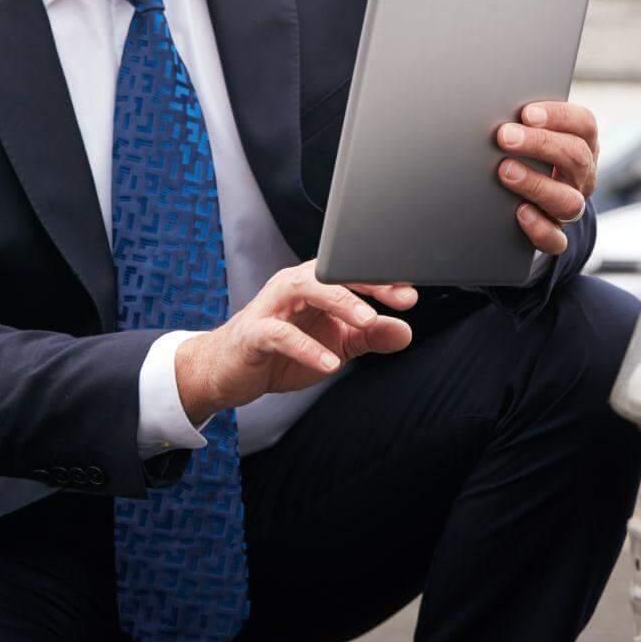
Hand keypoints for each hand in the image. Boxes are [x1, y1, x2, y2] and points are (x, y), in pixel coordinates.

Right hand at [174, 263, 417, 424]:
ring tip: (367, 321)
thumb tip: (405, 332)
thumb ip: (369, 336)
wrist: (229, 370)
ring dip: (341, 302)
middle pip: (333, 271)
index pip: (353, 271)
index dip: (384, 279)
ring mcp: (272, 306)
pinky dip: (307, 348)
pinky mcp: (253, 332)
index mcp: (317, 283)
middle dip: (369, 283)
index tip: (411, 294)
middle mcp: (294, 285)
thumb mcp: (336, 344)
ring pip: (306, 289)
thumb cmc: (282, 350)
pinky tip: (331, 363)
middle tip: (401, 300)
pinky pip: (281, 334)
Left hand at [495, 100, 599, 255]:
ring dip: (536, 184)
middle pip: (576, 157)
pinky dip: (539, 227)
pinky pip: (556, 239)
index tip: (528, 113)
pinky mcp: (556, 235)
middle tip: (506, 136)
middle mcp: (581, 176)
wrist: (525, 201)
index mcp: (582, 144)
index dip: (559, 117)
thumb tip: (493, 106)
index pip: (584, 124)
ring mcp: (571, 206)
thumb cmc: (526, 156)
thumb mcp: (532, 134)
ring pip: (569, 201)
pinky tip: (519, 212)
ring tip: (505, 171)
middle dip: (540, 144)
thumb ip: (524, 123)